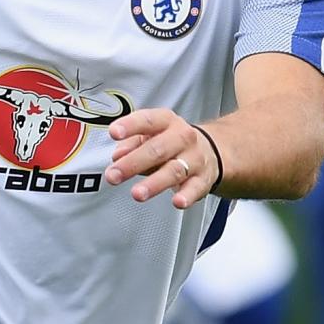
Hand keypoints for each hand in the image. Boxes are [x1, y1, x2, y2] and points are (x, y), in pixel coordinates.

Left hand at [104, 108, 221, 208]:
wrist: (210, 150)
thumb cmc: (171, 142)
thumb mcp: (151, 136)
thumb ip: (131, 144)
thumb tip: (117, 156)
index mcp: (166, 121)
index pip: (148, 120)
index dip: (130, 126)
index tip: (113, 132)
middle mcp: (183, 137)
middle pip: (157, 149)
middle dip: (133, 163)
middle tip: (113, 175)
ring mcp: (195, 158)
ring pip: (174, 170)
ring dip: (154, 183)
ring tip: (137, 193)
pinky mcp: (203, 179)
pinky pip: (195, 188)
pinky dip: (187, 196)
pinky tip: (178, 202)